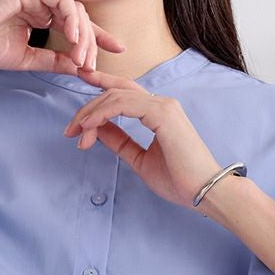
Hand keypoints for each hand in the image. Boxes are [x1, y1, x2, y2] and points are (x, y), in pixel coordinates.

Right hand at [0, 0, 125, 71]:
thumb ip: (54, 60)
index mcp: (40, 14)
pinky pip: (60, 0)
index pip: (77, 23)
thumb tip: (80, 68)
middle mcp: (40, 0)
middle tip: (93, 66)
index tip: (119, 50)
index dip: (99, 37)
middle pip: (80, 17)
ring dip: (83, 34)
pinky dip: (71, 19)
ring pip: (74, 8)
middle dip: (93, 42)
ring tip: (82, 58)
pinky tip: (73, 38)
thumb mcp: (28, 59)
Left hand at [63, 67, 221, 211]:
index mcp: (159, 112)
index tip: (80, 83)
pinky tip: (90, 128)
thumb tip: (98, 130)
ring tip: (76, 134)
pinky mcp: (162, 113)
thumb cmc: (179, 180)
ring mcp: (163, 106)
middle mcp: (162, 103)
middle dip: (88, 108)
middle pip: (115, 92)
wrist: (204, 191)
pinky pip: (122, 105)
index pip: (125, 92)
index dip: (101, 85)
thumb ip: (120, 142)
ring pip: (115, 97)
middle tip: (70, 129)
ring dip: (91, 114)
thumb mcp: (139, 159)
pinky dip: (102, 114)